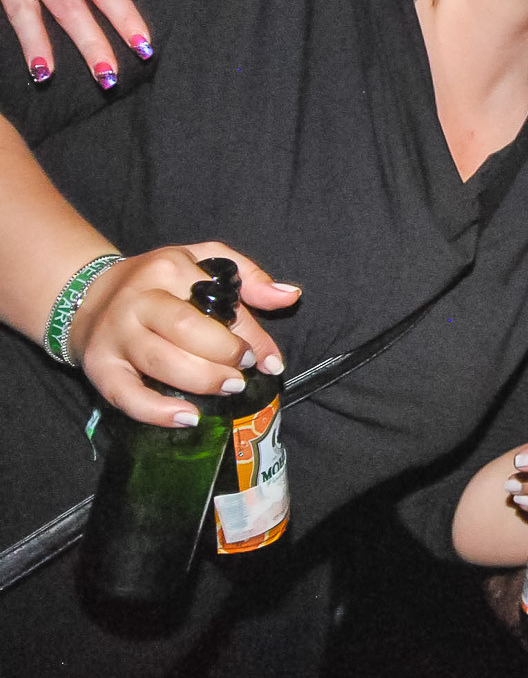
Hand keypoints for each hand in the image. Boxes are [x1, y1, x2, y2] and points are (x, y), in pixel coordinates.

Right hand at [0, 0, 157, 76]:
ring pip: (25, 11)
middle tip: (109, 76)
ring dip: (40, 46)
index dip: (123, 17)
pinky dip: (17, 35)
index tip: (143, 45)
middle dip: (88, 43)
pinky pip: (5, 6)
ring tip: (51, 78)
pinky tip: (30, 61)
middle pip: (65, 6)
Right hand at [69, 242, 297, 427]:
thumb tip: (290, 296)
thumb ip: (250, 277)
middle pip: (186, 329)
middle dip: (223, 356)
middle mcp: (138, 300)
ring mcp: (116, 335)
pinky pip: (126, 395)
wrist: (86, 296)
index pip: (216, 301)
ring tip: (228, 388)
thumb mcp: (203, 261)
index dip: (247, 335)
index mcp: (169, 268)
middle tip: (242, 374)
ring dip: (201, 381)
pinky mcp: (99, 367)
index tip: (264, 359)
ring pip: (160, 361)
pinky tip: (188, 417)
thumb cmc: (159, 282)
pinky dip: (157, 411)